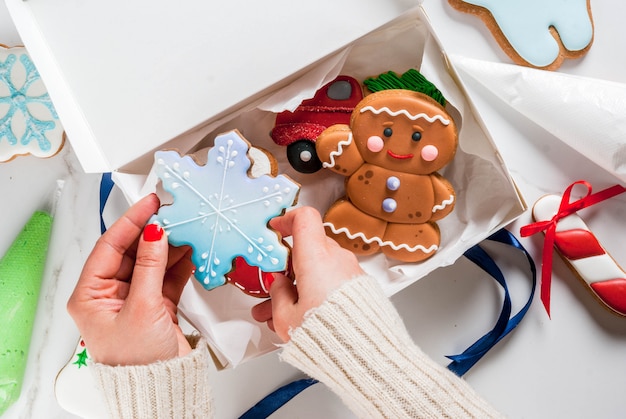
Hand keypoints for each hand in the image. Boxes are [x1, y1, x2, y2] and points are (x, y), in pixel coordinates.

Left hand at [67, 194, 194, 365]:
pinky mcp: (155, 305)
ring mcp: (135, 298)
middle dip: (152, 234)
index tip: (149, 204)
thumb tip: (154, 234)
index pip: (109, 247)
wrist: (162, 387)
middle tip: (172, 215)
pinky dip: (179, 264)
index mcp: (91, 295)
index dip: (130, 222)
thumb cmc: (138, 362)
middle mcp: (110, 295)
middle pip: (132, 251)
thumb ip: (150, 266)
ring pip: (151, 261)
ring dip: (169, 247)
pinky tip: (190, 252)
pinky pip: (166, 275)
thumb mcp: (142, 308)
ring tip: (185, 231)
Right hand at [251, 206, 363, 341]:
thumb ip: (278, 295)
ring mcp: (350, 272)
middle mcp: (337, 259)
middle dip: (287, 266)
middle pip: (309, 247)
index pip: (304, 218)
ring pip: (320, 268)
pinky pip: (334, 280)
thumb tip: (278, 285)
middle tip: (272, 285)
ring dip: (300, 283)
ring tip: (280, 312)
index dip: (287, 219)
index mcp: (316, 258)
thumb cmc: (328, 336)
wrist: (365, 354)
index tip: (275, 229)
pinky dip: (317, 290)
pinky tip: (305, 314)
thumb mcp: (286, 317)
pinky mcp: (360, 287)